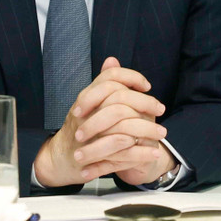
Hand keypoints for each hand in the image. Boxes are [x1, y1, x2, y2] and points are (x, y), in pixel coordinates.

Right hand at [34, 57, 167, 186]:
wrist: (59, 160)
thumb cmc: (80, 128)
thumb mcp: (89, 104)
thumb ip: (103, 85)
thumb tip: (112, 60)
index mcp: (85, 98)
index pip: (110, 78)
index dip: (131, 77)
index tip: (147, 86)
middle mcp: (84, 114)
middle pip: (119, 100)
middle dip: (145, 104)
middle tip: (161, 109)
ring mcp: (87, 137)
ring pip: (122, 130)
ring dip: (146, 131)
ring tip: (161, 134)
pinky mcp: (93, 159)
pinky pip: (120, 155)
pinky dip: (140, 154)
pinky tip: (153, 153)